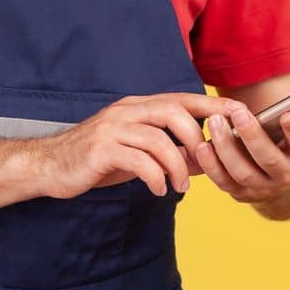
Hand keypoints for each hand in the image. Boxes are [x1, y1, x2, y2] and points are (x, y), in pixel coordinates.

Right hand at [37, 92, 248, 199]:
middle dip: (196, 137)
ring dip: (177, 166)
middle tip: (204, 162)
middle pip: (173, 111)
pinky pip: (139, 160)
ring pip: (158, 139)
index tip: (240, 113)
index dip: (213, 104)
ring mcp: (112, 128)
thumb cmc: (97, 160)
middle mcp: (127, 111)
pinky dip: (156, 177)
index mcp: (138, 107)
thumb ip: (169, 152)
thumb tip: (205, 161)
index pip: (182, 99)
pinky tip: (158, 190)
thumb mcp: (137, 152)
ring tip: (180, 187)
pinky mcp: (102, 150)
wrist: (49, 166)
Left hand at [194, 102, 289, 203]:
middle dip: (252, 135)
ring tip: (215, 122)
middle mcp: (285, 177)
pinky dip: (211, 166)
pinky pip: (223, 182)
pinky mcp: (240, 194)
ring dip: (227, 147)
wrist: (278, 175)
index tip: (289, 114)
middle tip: (238, 112)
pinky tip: (203, 145)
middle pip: (268, 159)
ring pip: (243, 171)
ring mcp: (261, 188)